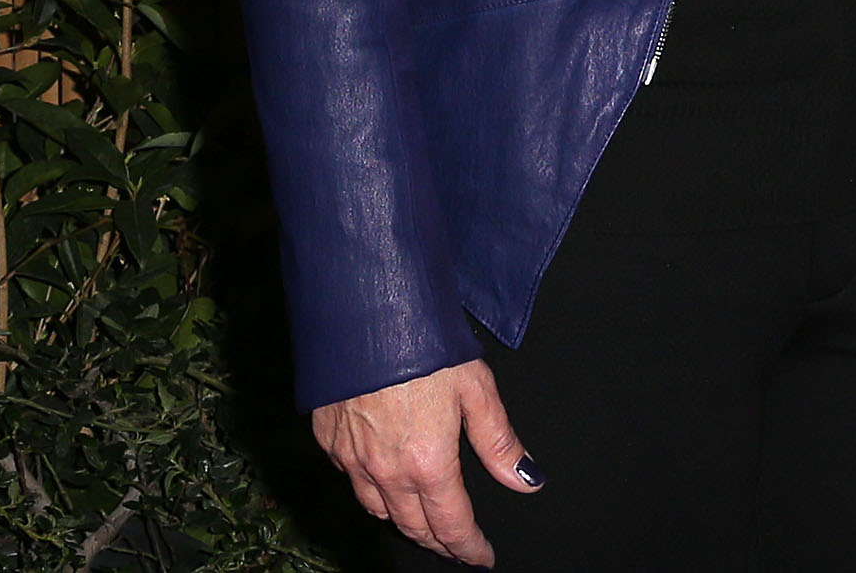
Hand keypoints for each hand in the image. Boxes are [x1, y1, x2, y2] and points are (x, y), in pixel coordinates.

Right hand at [312, 357, 539, 563]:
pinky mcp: (327, 438)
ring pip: (378, 509)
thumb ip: (500, 441)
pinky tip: (380, 476)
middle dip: (438, 540)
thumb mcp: (476, 387)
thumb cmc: (425, 342)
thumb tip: (528, 480)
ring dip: (402, 520)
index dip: (470, 547)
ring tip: (421, 518)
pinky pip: (350, 479)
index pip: (451, 526)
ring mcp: (351, 457)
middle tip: (455, 542)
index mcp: (428, 463)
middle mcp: (386, 471)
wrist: (362, 308)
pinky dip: (369, 487)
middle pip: (413, 526)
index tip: (481, 556)